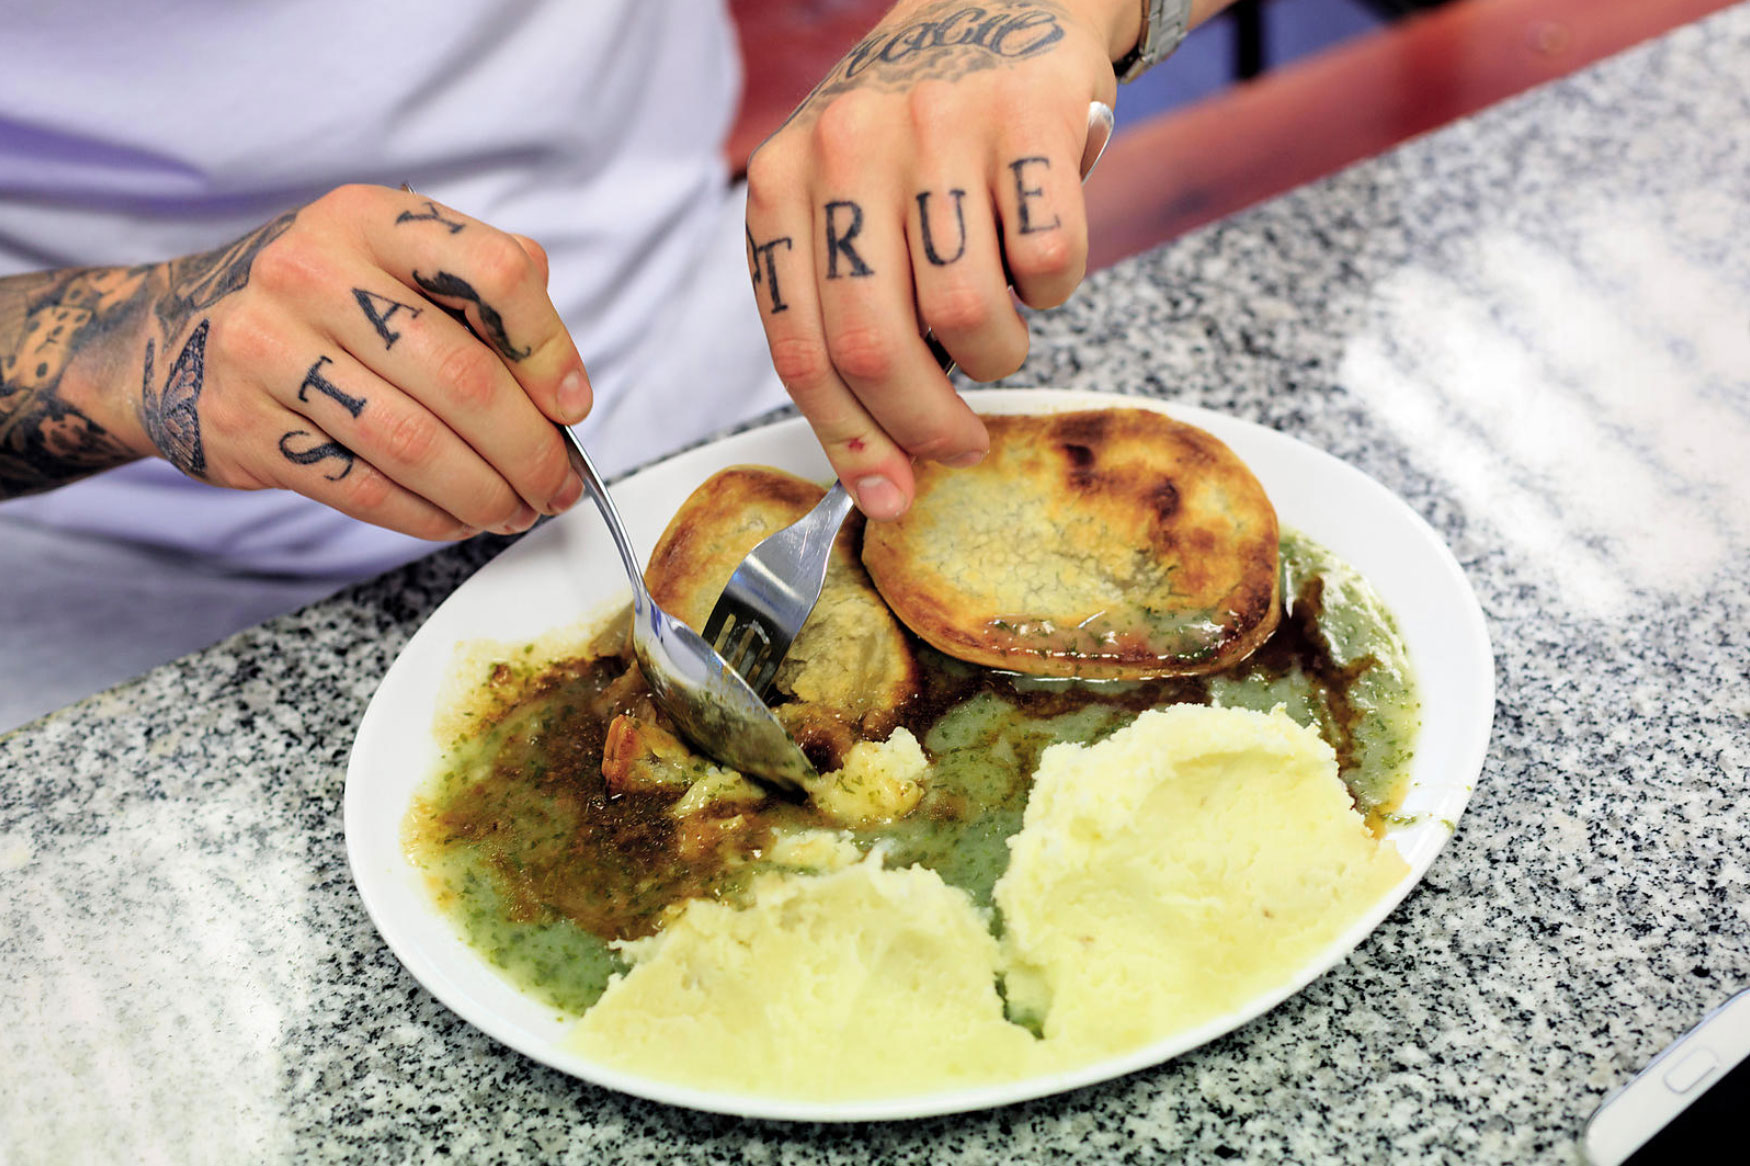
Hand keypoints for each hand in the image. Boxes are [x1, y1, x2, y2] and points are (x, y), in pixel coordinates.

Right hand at [124, 185, 588, 539]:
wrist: (170, 332)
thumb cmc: (320, 301)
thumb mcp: (391, 257)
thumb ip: (482, 294)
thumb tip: (564, 388)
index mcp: (369, 220)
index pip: (494, 274)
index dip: (549, 350)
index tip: (572, 404)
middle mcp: (311, 273)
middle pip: (463, 379)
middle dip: (530, 450)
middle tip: (558, 486)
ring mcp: (267, 348)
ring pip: (416, 445)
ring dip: (485, 494)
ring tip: (516, 510)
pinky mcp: (243, 424)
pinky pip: (363, 488)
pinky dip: (428, 516)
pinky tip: (457, 518)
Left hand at [744, 0, 1132, 519]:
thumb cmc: (912, 138)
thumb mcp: (837, 202)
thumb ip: (839, 312)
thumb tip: (878, 472)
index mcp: (780, 183)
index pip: (800, 349)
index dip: (848, 441)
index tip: (889, 497)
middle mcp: (847, 147)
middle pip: (875, 345)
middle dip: (926, 425)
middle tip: (960, 446)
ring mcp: (937, 124)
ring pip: (968, 312)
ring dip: (997, 352)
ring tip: (1000, 325)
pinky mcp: (1028, 113)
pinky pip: (1047, 259)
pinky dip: (1054, 285)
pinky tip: (1038, 257)